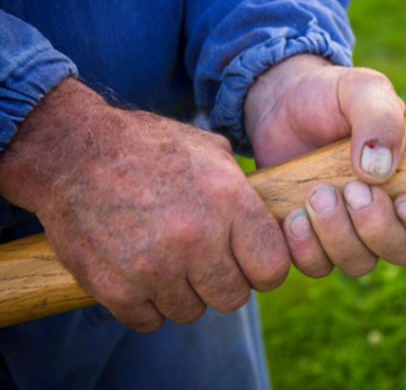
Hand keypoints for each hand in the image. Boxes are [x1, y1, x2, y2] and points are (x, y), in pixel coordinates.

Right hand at [0, 78, 289, 330]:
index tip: (249, 262)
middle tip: (203, 262)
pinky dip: (146, 304)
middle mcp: (197, 238)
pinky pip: (150, 320)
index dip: (263, 268)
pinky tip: (139, 273)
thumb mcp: (209, 150)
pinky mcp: (116, 288)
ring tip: (166, 261)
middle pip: (234, 298)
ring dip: (183, 293)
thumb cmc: (147, 147)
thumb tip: (271, 216)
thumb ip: (243, 189)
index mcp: (229, 202)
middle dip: (223, 283)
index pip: (273, 268)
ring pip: (192, 312)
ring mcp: (155, 267)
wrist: (71, 152)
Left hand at [244, 55, 405, 277]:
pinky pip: (317, 267)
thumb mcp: (361, 89)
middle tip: (350, 189)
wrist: (280, 105)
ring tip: (315, 193)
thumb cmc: (332, 96)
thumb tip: (380, 168)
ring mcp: (352, 232)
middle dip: (376, 226)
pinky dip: (304, 247)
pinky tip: (293, 215)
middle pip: (403, 251)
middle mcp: (391, 214)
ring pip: (359, 264)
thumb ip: (379, 116)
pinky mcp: (314, 241)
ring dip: (337, 236)